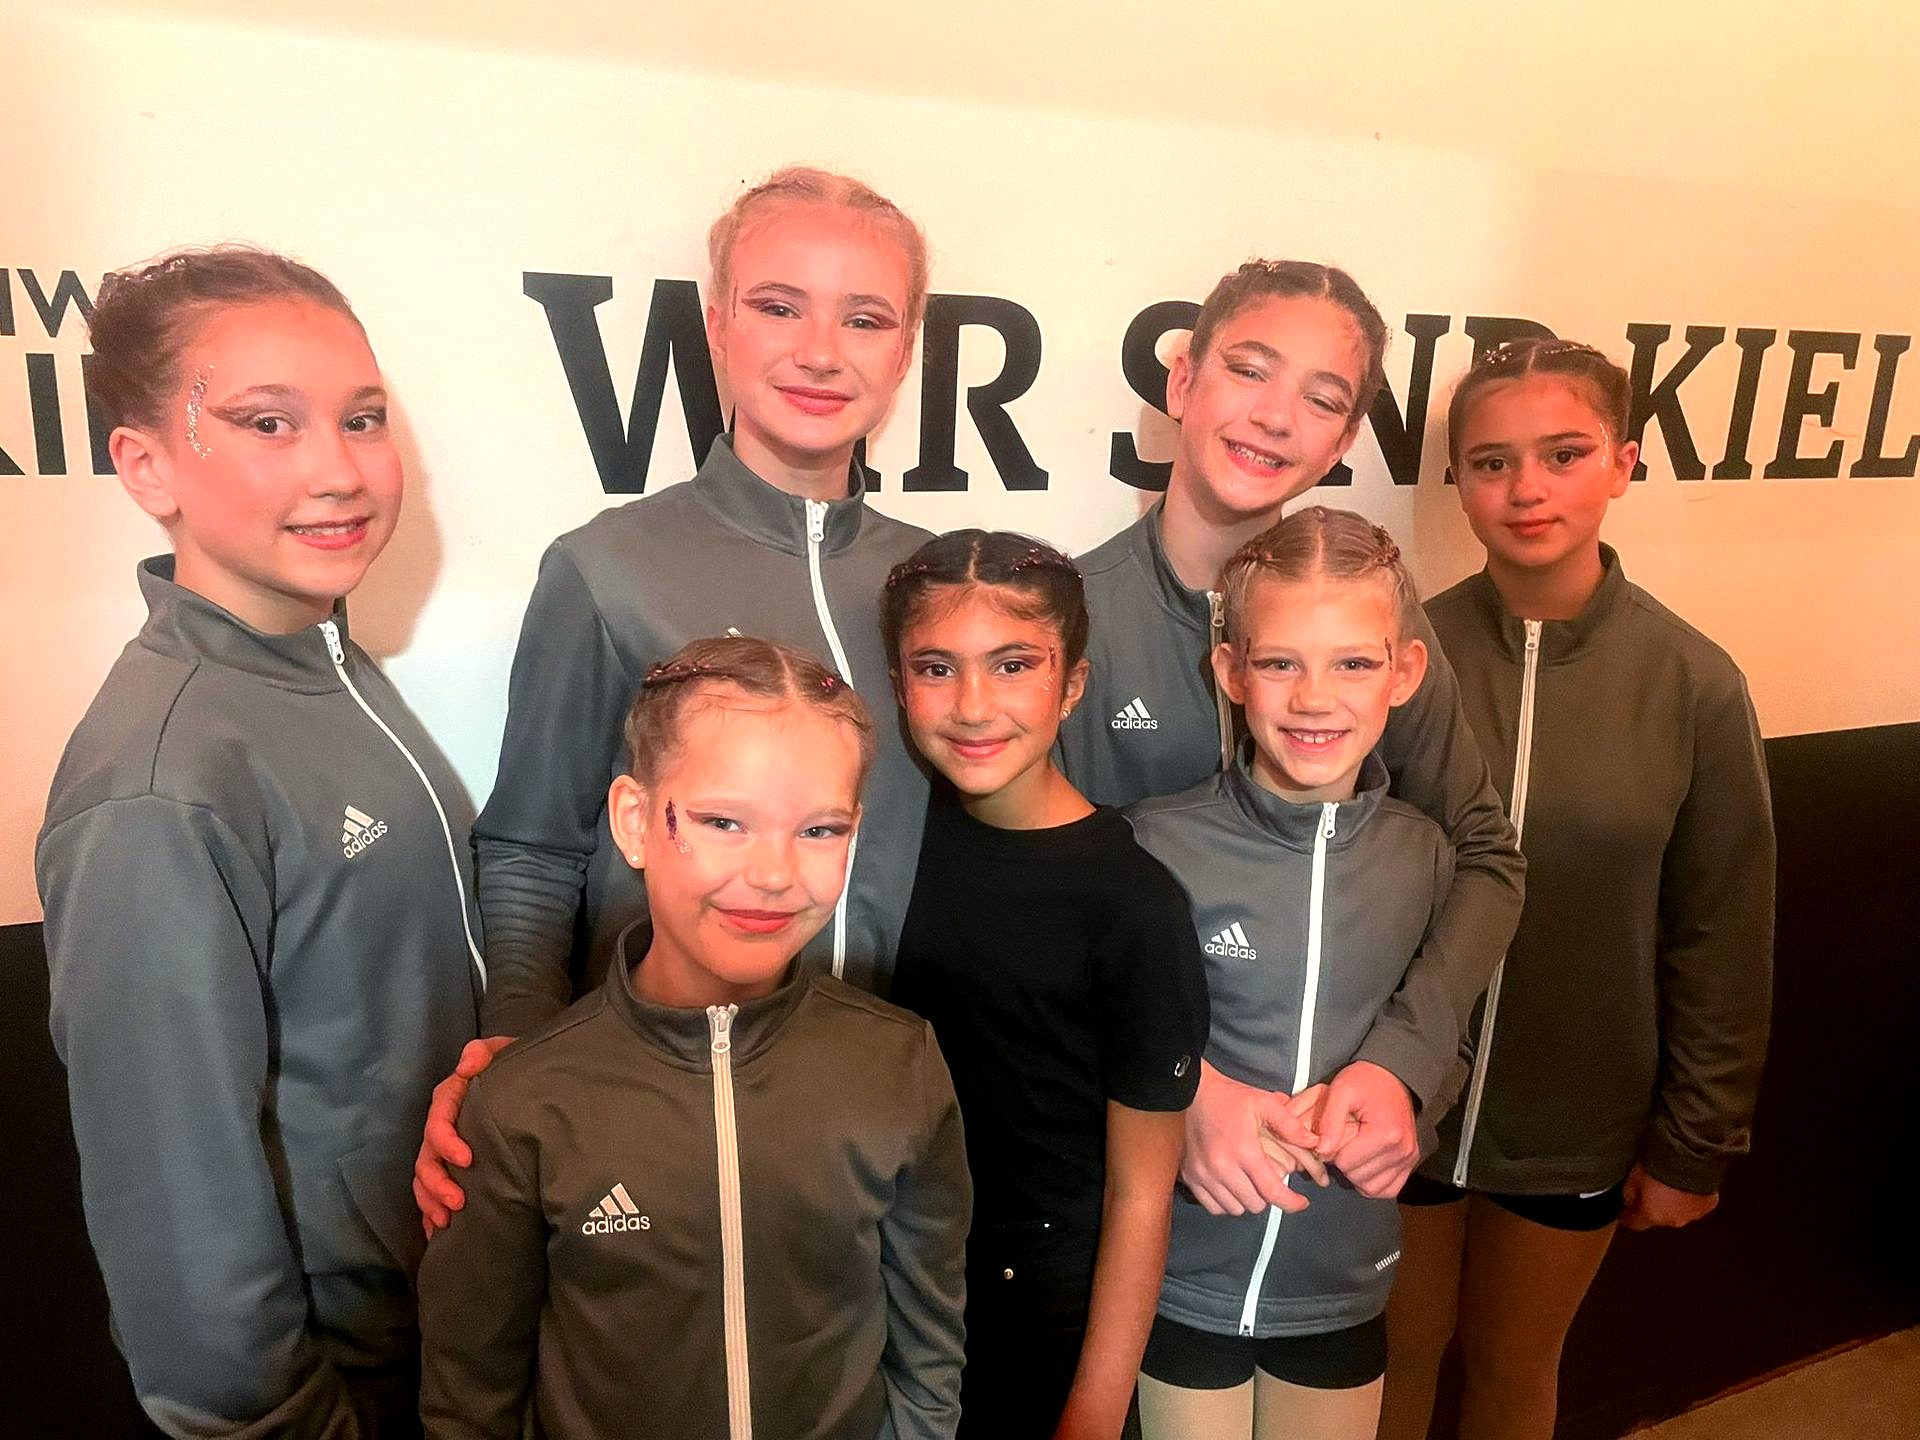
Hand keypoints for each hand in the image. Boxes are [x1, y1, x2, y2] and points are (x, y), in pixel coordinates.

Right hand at [414, 1036, 513, 1236]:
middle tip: (458, 1202)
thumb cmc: (514, 1066)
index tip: (468, 1159)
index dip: (446, 1141)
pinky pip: (432, 1191)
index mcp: (452, 1098)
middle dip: (437, 1183)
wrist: (530, 1081)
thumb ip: (484, 1052)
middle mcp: (443, 1125)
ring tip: (447, 1221)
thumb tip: (466, 1066)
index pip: (438, 1120)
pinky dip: (431, 1211)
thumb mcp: (504, 1051)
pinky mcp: (452, 1165)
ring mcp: (444, 1148)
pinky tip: (439, 1232)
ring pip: (424, 1178)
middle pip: (426, 1157)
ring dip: (430, 1201)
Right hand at [1180, 1061, 1321, 1216]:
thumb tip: (1317, 1144)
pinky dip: (1225, 1203)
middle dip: (1268, 1197)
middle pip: (1255, 1204)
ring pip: (1234, 1208)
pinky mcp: (1189, 1177)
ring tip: (1250, 1184)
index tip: (1301, 1203)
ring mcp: (1203, 1175)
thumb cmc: (1231, 1098)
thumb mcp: (1264, 1103)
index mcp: (1244, 1151)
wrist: (1191, 1092)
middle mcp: (1222, 1168)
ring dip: (1247, 1200)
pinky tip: (1231, 1187)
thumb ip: (1291, 1125)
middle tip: (1270, 1181)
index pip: (1272, 1192)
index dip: (1291, 1203)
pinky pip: (1213, 1206)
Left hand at [1316, 1061, 1419, 1198]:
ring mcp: (1409, 1159)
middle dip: (1344, 1162)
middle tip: (1344, 1141)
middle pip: (1357, 1177)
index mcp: (1385, 1134)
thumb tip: (1321, 1151)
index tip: (1334, 1134)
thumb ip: (1329, 1120)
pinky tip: (1366, 1163)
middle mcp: (1402, 1151)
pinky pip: (1388, 1189)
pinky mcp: (1411, 1163)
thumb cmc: (1365, 1081)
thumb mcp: (1341, 1090)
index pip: (1345, 1163)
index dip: (1333, 1150)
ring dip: (1357, 1174)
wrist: (1394, 1076)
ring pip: (1371, 1188)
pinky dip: (1373, 1181)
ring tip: (1354, 1151)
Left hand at [1620, 1164, 1718, 1230]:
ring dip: (1673, 1201)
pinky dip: (1690, 1196)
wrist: (1691, 1155)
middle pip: (1658, 1217)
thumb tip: (1629, 1201)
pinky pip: (1695, 1203)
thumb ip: (1629, 1194)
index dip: (1628, 1217)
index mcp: (1652, 1214)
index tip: (1626, 1212)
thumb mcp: (1633, 1176)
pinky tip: (1686, 1182)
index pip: (1635, 1223)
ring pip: (1678, 1211)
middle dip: (1653, 1205)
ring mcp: (1693, 1214)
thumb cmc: (1662, 1164)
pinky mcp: (1708, 1205)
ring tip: (1670, 1182)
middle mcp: (1673, 1219)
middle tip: (1651, 1187)